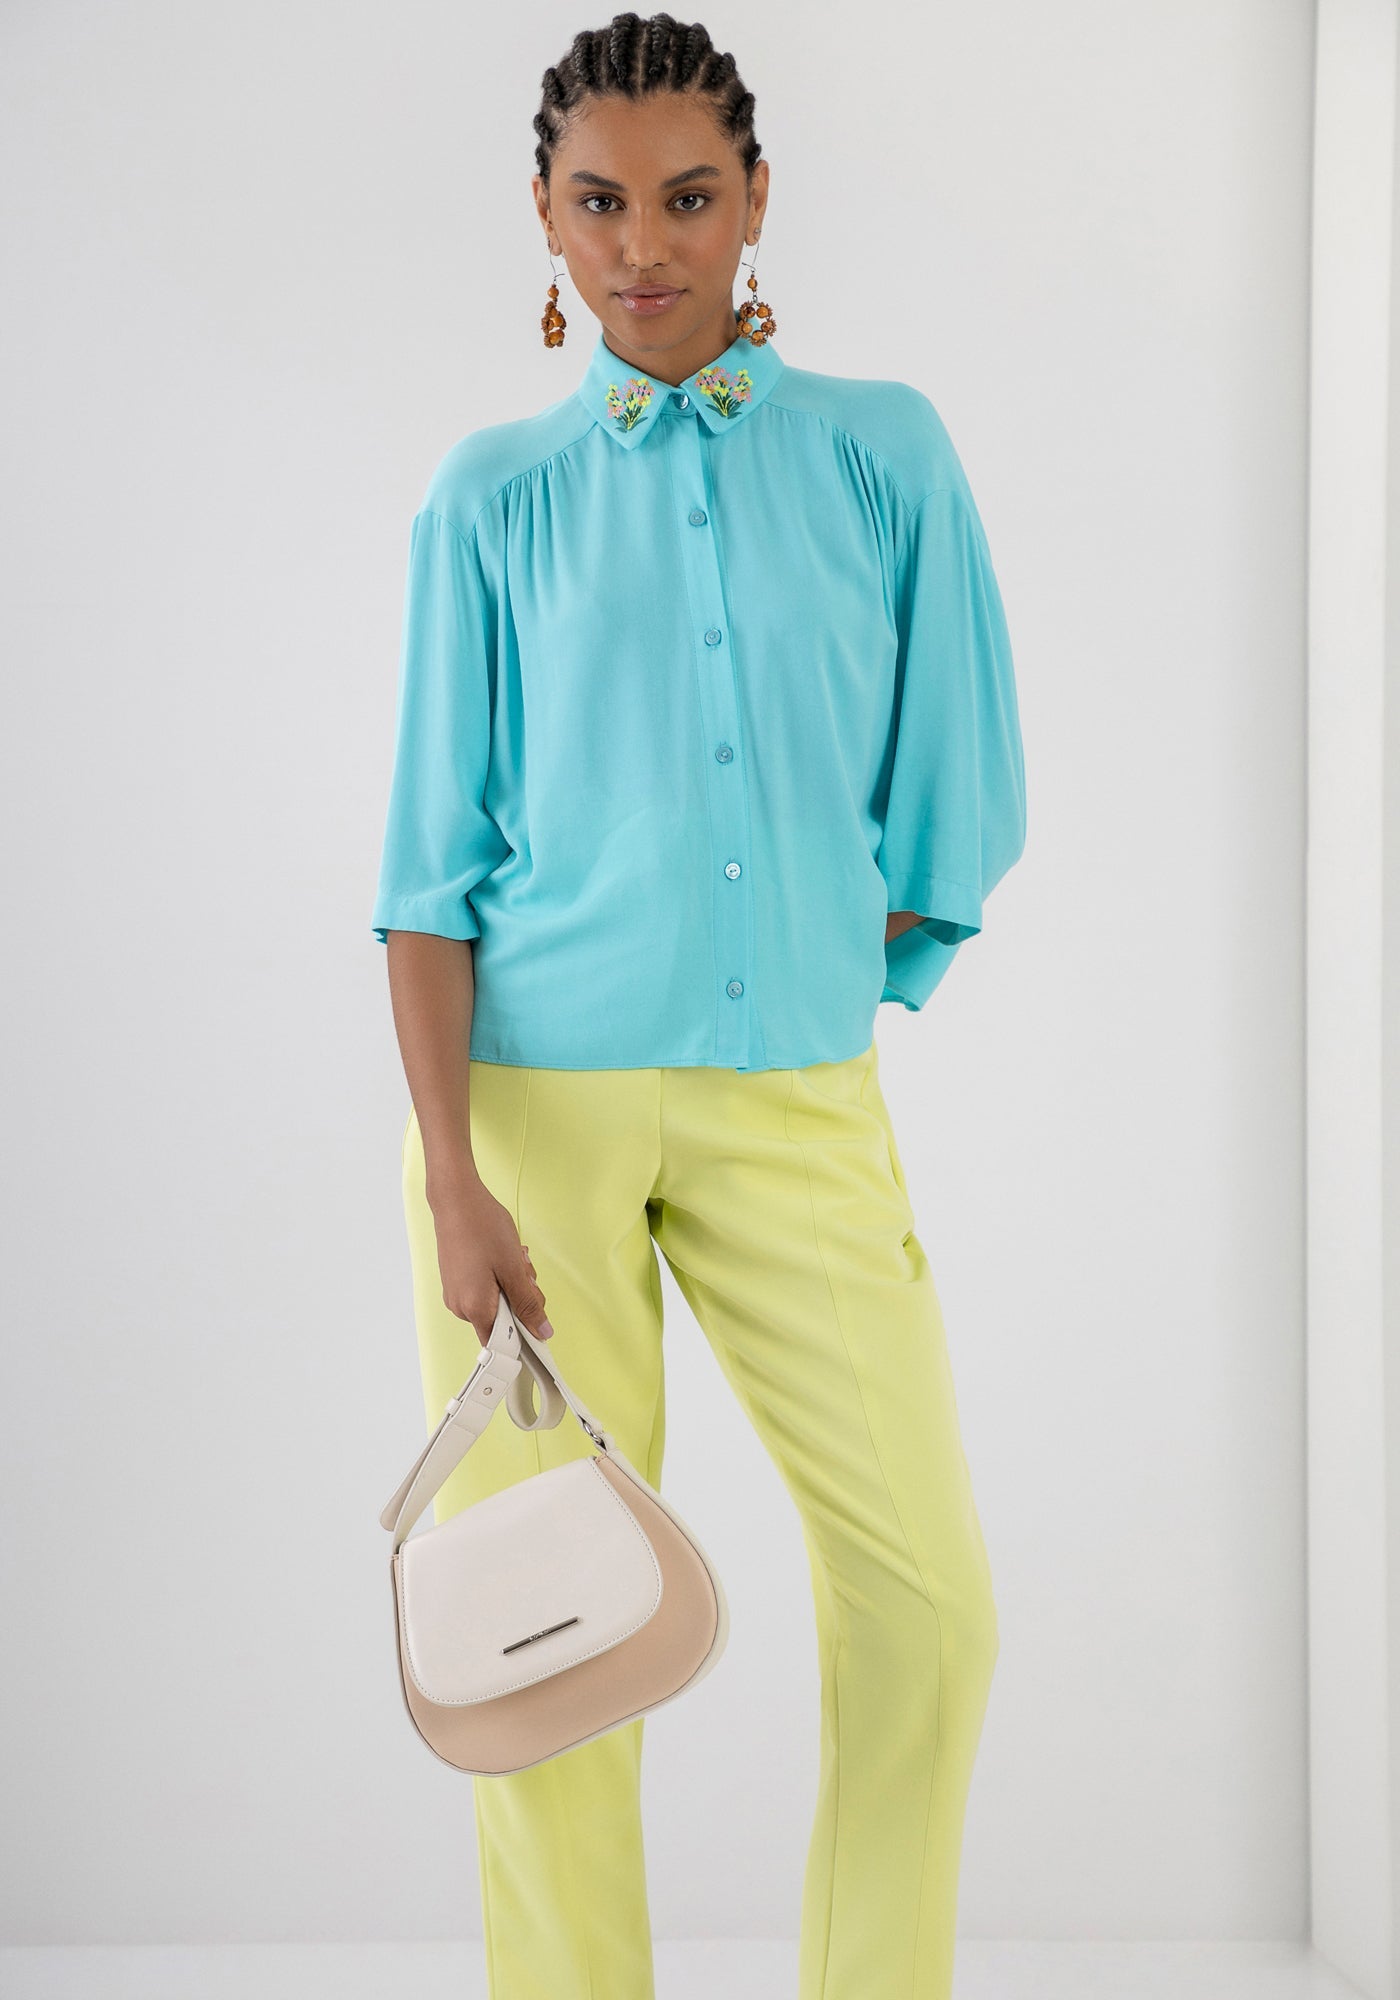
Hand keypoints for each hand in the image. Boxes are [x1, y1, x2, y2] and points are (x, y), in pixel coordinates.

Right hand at [425, 1168, 554, 1348]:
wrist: (455, 1198)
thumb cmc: (482, 1227)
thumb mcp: (514, 1268)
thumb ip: (528, 1304)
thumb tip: (542, 1332)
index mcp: (475, 1308)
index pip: (503, 1344)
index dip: (524, 1335)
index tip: (537, 1319)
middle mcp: (460, 1306)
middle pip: (503, 1319)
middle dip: (521, 1297)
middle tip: (522, 1269)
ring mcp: (456, 1293)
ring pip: (496, 1301)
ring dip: (511, 1282)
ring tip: (509, 1255)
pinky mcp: (456, 1280)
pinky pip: (485, 1289)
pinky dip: (498, 1276)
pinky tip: (499, 1255)